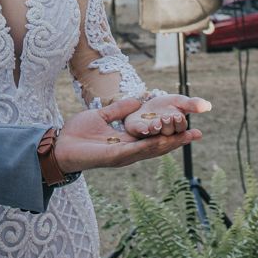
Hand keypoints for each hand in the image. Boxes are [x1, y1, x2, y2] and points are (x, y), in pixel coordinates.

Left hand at [55, 97, 210, 173]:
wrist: (59, 146)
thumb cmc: (77, 133)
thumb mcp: (102, 115)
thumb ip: (120, 110)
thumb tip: (137, 99)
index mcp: (127, 142)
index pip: (154, 138)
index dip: (172, 133)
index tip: (190, 126)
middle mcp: (128, 151)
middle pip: (159, 146)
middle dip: (178, 141)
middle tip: (198, 133)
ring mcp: (122, 156)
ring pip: (151, 150)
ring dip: (168, 144)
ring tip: (186, 137)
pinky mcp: (113, 157)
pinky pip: (134, 151)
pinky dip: (148, 146)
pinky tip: (161, 141)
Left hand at [123, 94, 189, 138]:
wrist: (146, 104)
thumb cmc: (166, 106)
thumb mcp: (179, 102)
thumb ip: (192, 104)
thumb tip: (208, 106)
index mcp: (176, 128)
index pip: (180, 128)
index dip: (179, 123)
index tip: (178, 116)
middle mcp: (164, 133)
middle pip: (168, 131)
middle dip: (168, 125)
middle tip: (168, 117)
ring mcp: (150, 132)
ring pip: (155, 132)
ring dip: (156, 128)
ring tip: (157, 122)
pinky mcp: (137, 129)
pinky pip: (140, 131)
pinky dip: (143, 130)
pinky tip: (144, 129)